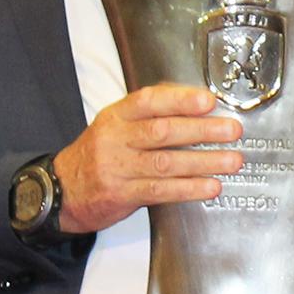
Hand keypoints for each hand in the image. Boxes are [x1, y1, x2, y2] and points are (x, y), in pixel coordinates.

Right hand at [54, 83, 243, 233]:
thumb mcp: (115, 126)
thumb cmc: (100, 154)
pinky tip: (211, 186)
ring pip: (166, 163)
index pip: (149, 101)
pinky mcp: (122, 194)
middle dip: (202, 130)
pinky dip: (189, 188)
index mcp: (116, 116)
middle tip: (231, 130)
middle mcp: (116, 139)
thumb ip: (150, 115)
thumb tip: (198, 105)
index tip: (208, 101)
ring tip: (232, 161)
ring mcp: (118, 168)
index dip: (180, 100)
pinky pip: (161, 190)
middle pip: (162, 131)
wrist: (62, 190)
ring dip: (204, 162)